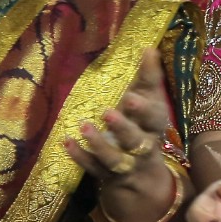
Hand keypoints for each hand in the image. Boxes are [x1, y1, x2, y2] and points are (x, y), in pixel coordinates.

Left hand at [68, 48, 174, 199]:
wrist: (143, 173)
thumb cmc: (143, 125)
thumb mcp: (148, 101)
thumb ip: (148, 77)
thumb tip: (148, 46)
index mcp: (154, 125)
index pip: (154, 117)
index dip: (144, 109)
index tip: (130, 96)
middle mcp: (143, 146)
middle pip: (136, 140)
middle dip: (122, 128)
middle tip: (106, 112)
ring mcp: (125, 163)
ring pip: (114, 158)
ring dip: (98, 144)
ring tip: (82, 126)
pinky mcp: (107, 175)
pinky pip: (93, 168)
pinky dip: (80, 156)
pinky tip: (66, 142)